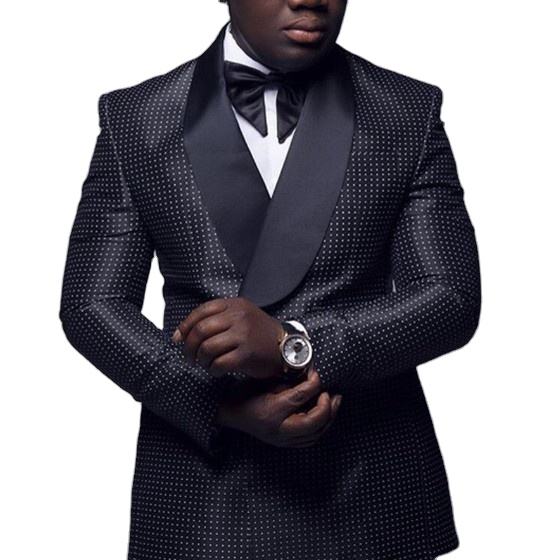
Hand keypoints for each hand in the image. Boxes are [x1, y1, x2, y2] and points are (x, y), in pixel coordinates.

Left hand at [171, 297, 285, 379]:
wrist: (286, 347)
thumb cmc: (259, 335)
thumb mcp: (240, 317)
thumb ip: (214, 320)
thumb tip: (180, 335)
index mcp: (235, 305)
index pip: (201, 311)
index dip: (186, 326)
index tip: (179, 339)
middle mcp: (239, 317)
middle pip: (201, 330)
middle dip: (189, 347)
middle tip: (190, 357)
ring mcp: (244, 335)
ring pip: (208, 348)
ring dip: (201, 360)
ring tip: (204, 364)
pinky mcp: (247, 354)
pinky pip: (220, 363)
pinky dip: (213, 369)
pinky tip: (216, 370)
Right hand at [215, 368, 342, 447]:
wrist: (230, 414)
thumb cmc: (245, 394)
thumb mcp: (266, 382)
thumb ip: (289, 382)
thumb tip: (310, 375)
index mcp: (273, 411)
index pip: (301, 396)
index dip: (314, 383)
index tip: (316, 373)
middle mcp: (280, 429)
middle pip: (314, 421)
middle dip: (328, 406)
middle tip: (332, 392)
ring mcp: (283, 440)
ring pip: (316, 433)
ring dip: (329, 418)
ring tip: (335, 402)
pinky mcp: (285, 443)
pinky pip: (310, 439)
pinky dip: (321, 427)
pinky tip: (325, 416)